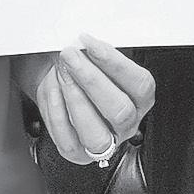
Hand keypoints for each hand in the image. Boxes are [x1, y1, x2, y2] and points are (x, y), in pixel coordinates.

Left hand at [21, 36, 155, 166]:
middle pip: (120, 110)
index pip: (140, 84)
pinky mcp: (77, 153)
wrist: (54, 79)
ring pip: (97, 134)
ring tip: (60, 72)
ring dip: (75, 99)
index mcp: (140, 98)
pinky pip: (68, 141)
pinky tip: (53, 90)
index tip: (90, 42)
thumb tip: (86, 41)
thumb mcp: (93, 55)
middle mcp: (127, 124)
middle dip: (91, 80)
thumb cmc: (80, 67)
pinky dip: (57, 113)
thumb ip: (97, 50)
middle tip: (70, 56)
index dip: (115, 63)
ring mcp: (104, 142)